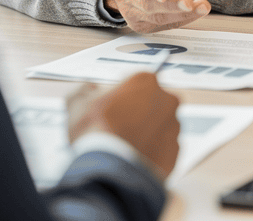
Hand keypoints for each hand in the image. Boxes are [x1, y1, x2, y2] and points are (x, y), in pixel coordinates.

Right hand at [65, 75, 179, 178]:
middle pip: (150, 103)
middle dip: (137, 113)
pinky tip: (134, 158)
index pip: (134, 84)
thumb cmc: (94, 133)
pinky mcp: (176, 151)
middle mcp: (166, 100)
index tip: (111, 109)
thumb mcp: (77, 102)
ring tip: (125, 146)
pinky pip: (163, 148)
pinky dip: (151, 152)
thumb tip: (89, 89)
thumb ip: (84, 89)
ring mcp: (173, 126)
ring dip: (146, 133)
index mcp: (145, 81)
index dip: (120, 97)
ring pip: (159, 126)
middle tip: (118, 128)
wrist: (110, 172)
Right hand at [105, 0, 210, 32]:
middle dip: (171, 4)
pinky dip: (180, 21)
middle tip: (192, 4)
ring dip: (181, 14)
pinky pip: (161, 25)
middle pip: (148, 3)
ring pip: (156, 16)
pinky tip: (195, 13)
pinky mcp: (141, 23)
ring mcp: (131, 11)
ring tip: (203, 7)